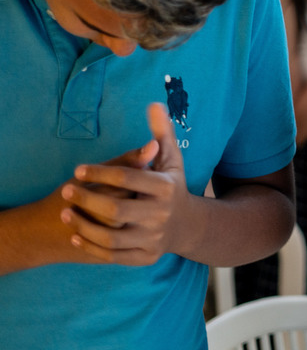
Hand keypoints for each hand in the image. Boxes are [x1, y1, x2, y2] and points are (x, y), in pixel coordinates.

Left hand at [60, 103, 194, 264]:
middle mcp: (161, 215)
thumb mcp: (171, 159)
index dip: (100, 173)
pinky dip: (91, 246)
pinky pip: (112, 255)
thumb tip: (154, 104)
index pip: (128, 179)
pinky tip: (75, 235)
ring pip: (111, 237)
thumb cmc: (171, 186)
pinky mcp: (145, 257)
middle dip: (87, 200)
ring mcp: (153, 238)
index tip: (78, 170)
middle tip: (66, 190)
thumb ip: (161, 133)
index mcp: (166, 188)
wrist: (187, 226)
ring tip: (65, 214)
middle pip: (116, 210)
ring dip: (83, 226)